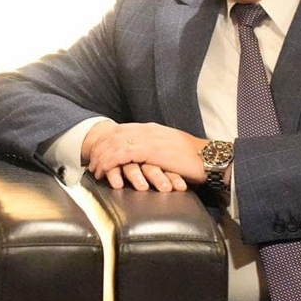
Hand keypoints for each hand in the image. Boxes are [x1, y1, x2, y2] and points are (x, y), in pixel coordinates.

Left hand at [82, 121, 209, 189]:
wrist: (209, 158)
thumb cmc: (193, 159)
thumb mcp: (170, 149)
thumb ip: (155, 148)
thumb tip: (145, 157)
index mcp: (151, 128)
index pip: (121, 130)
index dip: (106, 140)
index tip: (97, 151)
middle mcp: (147, 130)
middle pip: (113, 135)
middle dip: (99, 148)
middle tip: (91, 163)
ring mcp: (148, 139)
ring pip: (114, 144)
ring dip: (101, 157)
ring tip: (95, 170)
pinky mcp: (149, 150)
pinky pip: (121, 154)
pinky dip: (109, 162)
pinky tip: (104, 171)